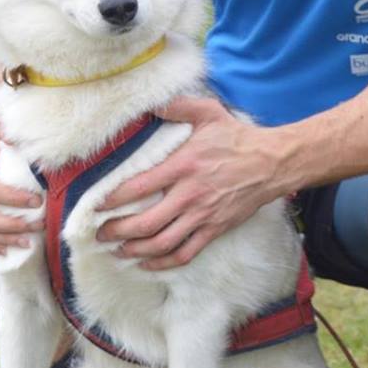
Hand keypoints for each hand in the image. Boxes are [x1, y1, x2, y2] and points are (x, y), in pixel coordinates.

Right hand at [0, 111, 43, 254]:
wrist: (3, 120)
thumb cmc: (13, 121)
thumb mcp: (13, 120)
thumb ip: (14, 129)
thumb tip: (18, 142)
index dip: (13, 200)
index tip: (39, 202)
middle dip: (13, 226)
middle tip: (41, 225)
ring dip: (6, 239)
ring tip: (31, 243)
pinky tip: (13, 250)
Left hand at [95, 96, 286, 270]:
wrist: (271, 163)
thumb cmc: (237, 137)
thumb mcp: (208, 113)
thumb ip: (176, 107)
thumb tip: (149, 103)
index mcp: (184, 165)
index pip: (139, 187)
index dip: (113, 199)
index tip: (95, 204)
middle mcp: (190, 194)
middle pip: (146, 223)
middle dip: (117, 231)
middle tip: (98, 233)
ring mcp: (202, 215)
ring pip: (162, 243)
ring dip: (134, 250)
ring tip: (116, 250)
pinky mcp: (214, 229)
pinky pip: (184, 253)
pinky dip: (163, 263)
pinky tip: (147, 264)